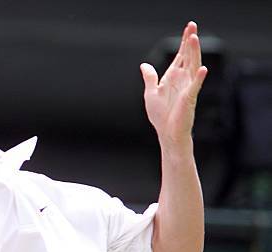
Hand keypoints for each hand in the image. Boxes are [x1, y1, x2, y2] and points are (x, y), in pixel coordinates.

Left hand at [140, 21, 207, 152]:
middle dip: (190, 41)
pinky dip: (198, 77)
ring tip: (194, 38)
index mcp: (173, 78)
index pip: (180, 56)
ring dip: (193, 52)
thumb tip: (144, 65)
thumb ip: (150, 78)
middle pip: (188, 56)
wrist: (167, 133)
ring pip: (192, 66)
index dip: (184, 42)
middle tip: (192, 25)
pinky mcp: (189, 99)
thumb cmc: (161, 116)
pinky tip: (201, 68)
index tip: (189, 28)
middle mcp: (182, 80)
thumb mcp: (151, 93)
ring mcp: (187, 88)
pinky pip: (195, 86)